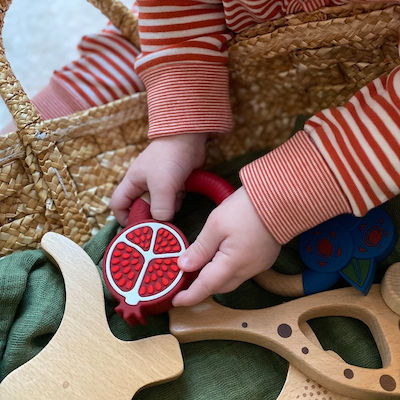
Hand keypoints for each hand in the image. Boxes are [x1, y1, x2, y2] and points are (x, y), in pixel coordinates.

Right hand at [110, 133, 207, 224]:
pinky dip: (177, 200)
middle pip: (141, 208)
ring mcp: (159, 183)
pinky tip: (183, 192)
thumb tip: (162, 222)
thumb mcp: (162, 185)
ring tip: (175, 200)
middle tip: (162, 220)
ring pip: (159, 206)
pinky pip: (172, 199)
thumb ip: (160, 207)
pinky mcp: (173, 183)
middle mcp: (143, 184)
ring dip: (168, 208)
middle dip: (151, 216)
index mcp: (132, 182)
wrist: (190, 137)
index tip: (137, 229)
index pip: (118, 205)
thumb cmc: (170, 157)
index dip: (124, 218)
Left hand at [173, 187, 280, 306]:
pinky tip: (219, 258)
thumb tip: (184, 266)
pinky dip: (227, 270)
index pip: (206, 287)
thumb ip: (200, 249)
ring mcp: (258, 266)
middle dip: (201, 287)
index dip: (190, 296)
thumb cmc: (246, 209)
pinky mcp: (263, 259)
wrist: (279, 199)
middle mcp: (247, 270)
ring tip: (199, 267)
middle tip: (184, 278)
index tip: (176, 300)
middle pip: (219, 286)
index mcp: (233, 264)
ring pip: (230, 280)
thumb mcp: (215, 225)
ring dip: (214, 277)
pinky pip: (241, 272)